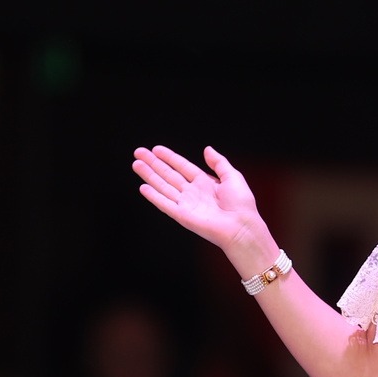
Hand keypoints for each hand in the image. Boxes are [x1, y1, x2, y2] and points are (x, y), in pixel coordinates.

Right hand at [132, 144, 262, 253]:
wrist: (241, 226)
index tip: (156, 149)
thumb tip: (207, 149)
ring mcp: (186, 204)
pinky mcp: (182, 216)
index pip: (182, 166)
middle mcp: (192, 192)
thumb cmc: (241, 204)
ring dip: (149, 175)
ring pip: (163, 186)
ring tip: (136, 164)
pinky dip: (154, 196)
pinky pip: (165, 204)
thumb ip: (218, 162)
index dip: (169, 157)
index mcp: (205, 182)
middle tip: (138, 153)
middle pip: (168, 174)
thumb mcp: (232, 176)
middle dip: (153, 164)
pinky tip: (143, 187)